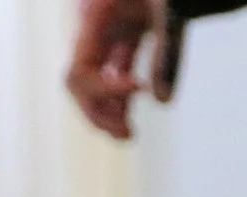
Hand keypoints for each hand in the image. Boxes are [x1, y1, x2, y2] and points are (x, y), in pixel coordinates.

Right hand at [66, 0, 169, 139]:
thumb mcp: (168, 10)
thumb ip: (166, 50)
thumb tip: (161, 99)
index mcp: (91, 14)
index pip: (77, 70)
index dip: (102, 91)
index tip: (137, 90)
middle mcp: (90, 25)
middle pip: (77, 82)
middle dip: (98, 111)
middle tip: (125, 135)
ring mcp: (102, 30)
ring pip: (91, 80)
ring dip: (106, 108)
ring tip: (127, 134)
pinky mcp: (119, 32)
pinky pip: (110, 69)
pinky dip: (119, 91)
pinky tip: (132, 109)